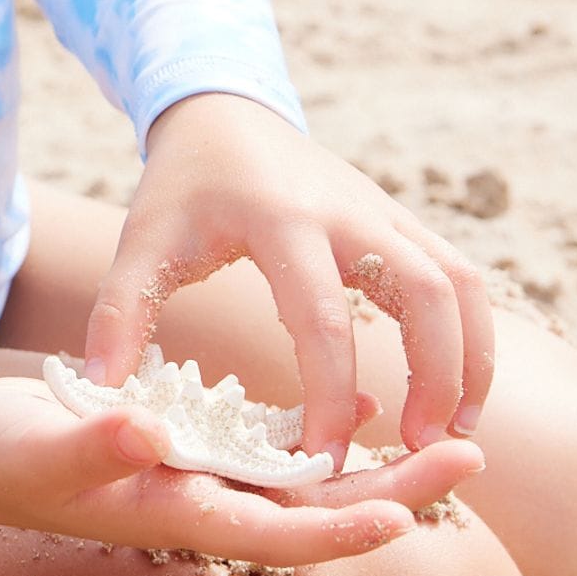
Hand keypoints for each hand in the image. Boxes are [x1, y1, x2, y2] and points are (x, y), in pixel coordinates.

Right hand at [0, 371, 481, 562]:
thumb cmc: (4, 456)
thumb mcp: (45, 446)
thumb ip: (94, 442)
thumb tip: (149, 437)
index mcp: (178, 513)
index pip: (280, 533)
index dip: (343, 528)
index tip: (408, 512)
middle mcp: (205, 508)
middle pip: (318, 513)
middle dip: (396, 491)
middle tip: (470, 458)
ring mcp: (206, 485)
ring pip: (312, 486)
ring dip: (380, 467)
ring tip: (447, 438)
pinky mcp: (199, 457)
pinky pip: (282, 457)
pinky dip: (332, 437)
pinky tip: (371, 405)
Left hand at [85, 94, 497, 469]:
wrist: (224, 113)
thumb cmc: (182, 188)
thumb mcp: (142, 243)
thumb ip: (120, 314)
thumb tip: (103, 394)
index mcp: (281, 222)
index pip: (322, 318)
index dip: (330, 396)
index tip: (326, 462)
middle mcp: (349, 214)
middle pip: (424, 292)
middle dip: (435, 373)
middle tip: (422, 449)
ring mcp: (384, 213)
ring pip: (460, 281)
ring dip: (471, 358)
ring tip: (455, 432)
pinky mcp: (401, 220)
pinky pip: (460, 274)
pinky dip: (473, 334)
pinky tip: (459, 391)